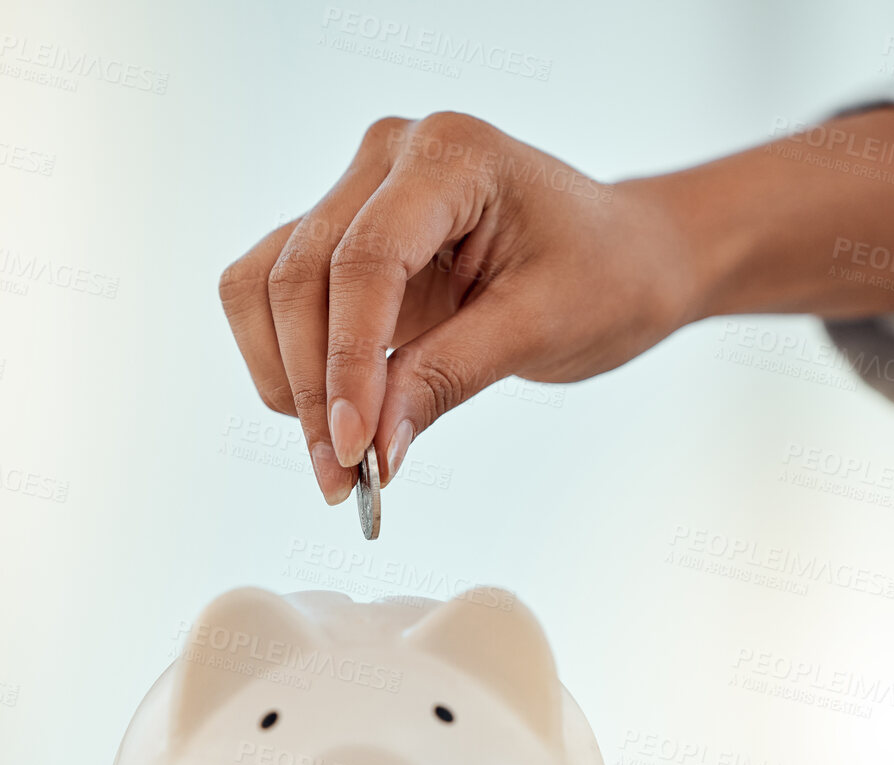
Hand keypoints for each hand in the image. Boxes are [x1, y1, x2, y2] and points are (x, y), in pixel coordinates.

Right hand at [218, 112, 691, 500]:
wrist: (626, 256)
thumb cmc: (604, 277)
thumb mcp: (539, 329)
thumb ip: (447, 378)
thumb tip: (370, 450)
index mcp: (451, 156)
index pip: (366, 262)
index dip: (347, 362)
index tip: (354, 449)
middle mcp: (388, 157)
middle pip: (302, 274)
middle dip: (313, 387)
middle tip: (340, 480)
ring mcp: (357, 190)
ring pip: (268, 283)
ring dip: (286, 378)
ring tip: (334, 461)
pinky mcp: (344, 235)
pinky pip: (278, 293)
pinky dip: (289, 361)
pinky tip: (329, 418)